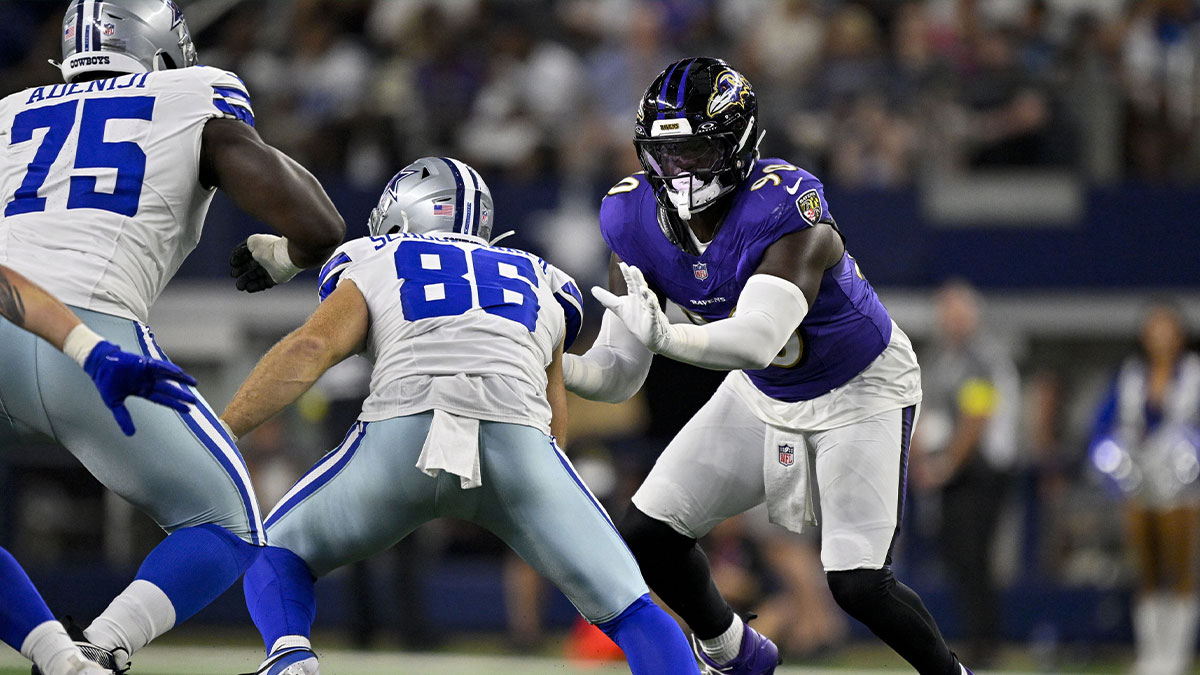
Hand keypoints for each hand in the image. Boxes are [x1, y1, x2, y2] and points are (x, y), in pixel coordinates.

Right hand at [82, 342, 197, 435]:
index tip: (188, 410)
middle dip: (181, 395)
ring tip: (194, 383)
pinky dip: (169, 369)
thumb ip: (123, 417)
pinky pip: (159, 366)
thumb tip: (130, 434)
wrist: (98, 365)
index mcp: (142, 390)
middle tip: (194, 401)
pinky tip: (179, 372)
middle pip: (168, 389)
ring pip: (168, 376)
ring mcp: (147, 371)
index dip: (174, 404)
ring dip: (181, 379)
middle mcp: (148, 381)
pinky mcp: (144, 362)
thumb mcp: (114, 403)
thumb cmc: (105, 381)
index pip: (162, 399)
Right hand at [230, 234, 299, 291]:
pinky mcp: (275, 278)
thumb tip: (236, 255)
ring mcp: (270, 269)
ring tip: (239, 286)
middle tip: (234, 274)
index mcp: (260, 248)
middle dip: (240, 271)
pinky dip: (255, 286)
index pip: (247, 255)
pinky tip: (247, 288)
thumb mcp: (251, 242)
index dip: (238, 260)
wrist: (284, 256)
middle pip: (250, 266)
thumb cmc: (267, 247)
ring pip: (255, 276)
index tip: (232, 263)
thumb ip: (242, 248)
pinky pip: (263, 284)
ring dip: (245, 281)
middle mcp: (265, 258)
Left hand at [591, 262, 671, 352]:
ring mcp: (649, 308)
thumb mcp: (619, 309)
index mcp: (635, 296)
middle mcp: (643, 300)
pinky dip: (651, 304)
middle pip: (640, 286)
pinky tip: (649, 300)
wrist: (652, 336)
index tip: (622, 264)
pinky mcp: (654, 318)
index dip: (627, 274)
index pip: (631, 282)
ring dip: (645, 292)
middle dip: (636, 278)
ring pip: (648, 297)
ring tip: (642, 287)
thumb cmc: (637, 320)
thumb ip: (608, 299)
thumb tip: (593, 290)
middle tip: (632, 268)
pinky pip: (653, 310)